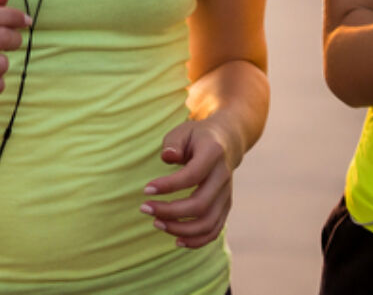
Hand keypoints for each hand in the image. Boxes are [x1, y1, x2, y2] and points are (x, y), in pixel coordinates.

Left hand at [140, 119, 235, 248]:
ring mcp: (226, 194)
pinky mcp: (225, 207)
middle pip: (200, 204)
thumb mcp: (183, 131)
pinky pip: (214, 230)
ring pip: (208, 223)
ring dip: (180, 229)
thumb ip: (173, 143)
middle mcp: (223, 176)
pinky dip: (196, 240)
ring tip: (156, 223)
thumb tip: (168, 157)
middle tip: (145, 208)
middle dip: (169, 211)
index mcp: (213, 154)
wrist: (227, 142)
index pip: (192, 175)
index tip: (146, 189)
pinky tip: (176, 240)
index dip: (168, 186)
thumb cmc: (197, 137)